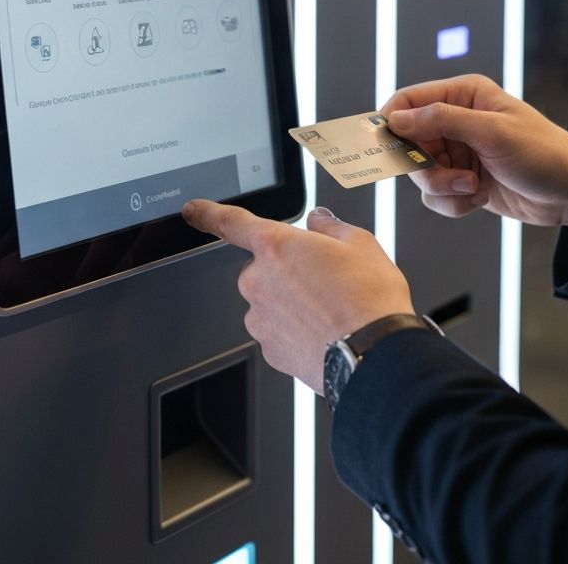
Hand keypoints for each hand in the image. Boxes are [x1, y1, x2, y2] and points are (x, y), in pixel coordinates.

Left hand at [182, 201, 413, 393]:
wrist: (374, 356)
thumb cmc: (368, 300)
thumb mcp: (360, 244)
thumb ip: (330, 227)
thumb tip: (319, 221)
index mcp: (276, 245)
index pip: (231, 222)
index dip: (208, 213)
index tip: (192, 211)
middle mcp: (259, 280)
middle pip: (263, 267)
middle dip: (286, 270)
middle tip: (324, 279)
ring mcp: (261, 317)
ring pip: (270, 300)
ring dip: (291, 301)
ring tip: (330, 309)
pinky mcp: (269, 349)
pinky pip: (277, 330)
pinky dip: (295, 329)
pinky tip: (324, 330)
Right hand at [382, 74, 567, 234]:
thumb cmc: (544, 154)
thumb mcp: (492, 132)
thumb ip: (441, 120)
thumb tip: (396, 118)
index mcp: (462, 95)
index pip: (408, 100)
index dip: (392, 122)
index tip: (385, 148)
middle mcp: (455, 120)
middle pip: (408, 142)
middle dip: (426, 168)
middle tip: (453, 179)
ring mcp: (458, 151)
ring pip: (420, 173)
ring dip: (442, 188)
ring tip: (473, 189)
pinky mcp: (461, 179)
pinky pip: (435, 194)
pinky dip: (452, 202)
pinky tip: (479, 198)